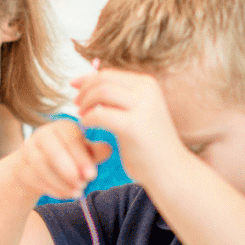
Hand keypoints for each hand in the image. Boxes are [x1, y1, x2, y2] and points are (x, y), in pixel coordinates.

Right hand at [14, 118, 111, 199]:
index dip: (82, 159)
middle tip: (83, 185)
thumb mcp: (85, 153)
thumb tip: (108, 149)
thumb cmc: (69, 157)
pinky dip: (51, 188)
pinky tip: (64, 194)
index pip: (71, 140)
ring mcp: (28, 149)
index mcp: (63, 127)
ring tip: (76, 193)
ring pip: (42, 166)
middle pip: (53, 152)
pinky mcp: (21, 165)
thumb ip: (96, 151)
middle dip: (69, 171)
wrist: (40, 166)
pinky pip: (34, 177)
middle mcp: (43, 134)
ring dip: (60, 183)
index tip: (92, 176)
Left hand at [73, 67, 183, 188]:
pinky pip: (100, 115)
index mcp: (147, 85)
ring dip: (85, 103)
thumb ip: (120, 97)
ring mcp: (142, 107)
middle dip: (84, 91)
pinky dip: (88, 119)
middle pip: (103, 80)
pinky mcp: (134, 126)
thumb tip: (91, 83)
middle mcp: (147, 91)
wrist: (170, 169)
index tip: (74, 87)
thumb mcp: (138, 111)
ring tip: (82, 116)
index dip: (87, 80)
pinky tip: (86, 127)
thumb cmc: (148, 143)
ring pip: (101, 92)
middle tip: (76, 104)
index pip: (109, 74)